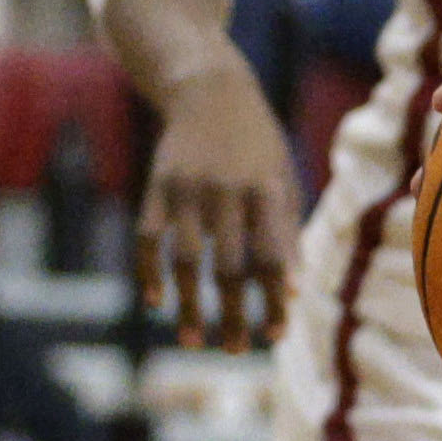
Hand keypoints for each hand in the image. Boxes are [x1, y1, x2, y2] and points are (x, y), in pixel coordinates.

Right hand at [134, 47, 301, 349]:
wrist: (210, 89)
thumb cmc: (258, 145)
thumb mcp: (284, 179)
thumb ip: (287, 231)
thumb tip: (294, 291)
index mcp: (266, 191)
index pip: (273, 256)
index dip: (275, 298)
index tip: (277, 334)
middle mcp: (225, 192)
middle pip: (229, 266)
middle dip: (233, 313)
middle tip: (235, 351)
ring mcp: (186, 189)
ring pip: (185, 259)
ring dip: (189, 305)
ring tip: (194, 341)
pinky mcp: (156, 186)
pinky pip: (147, 237)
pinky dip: (149, 271)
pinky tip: (155, 302)